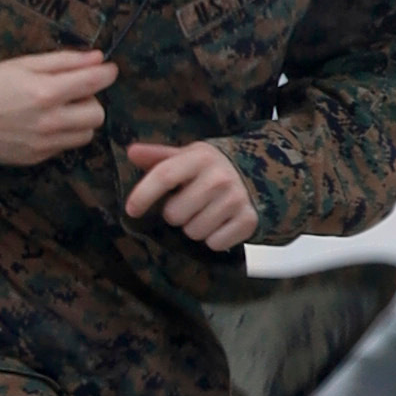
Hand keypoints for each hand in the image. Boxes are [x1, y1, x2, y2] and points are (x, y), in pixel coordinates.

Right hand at [0, 49, 114, 167]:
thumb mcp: (23, 64)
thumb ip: (64, 61)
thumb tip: (98, 58)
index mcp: (46, 92)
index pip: (95, 83)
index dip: (107, 73)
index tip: (108, 69)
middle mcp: (50, 122)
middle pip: (98, 114)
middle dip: (91, 99)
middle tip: (72, 91)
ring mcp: (44, 144)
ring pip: (86, 134)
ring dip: (80, 120)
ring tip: (57, 109)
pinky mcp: (36, 158)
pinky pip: (65, 147)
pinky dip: (62, 134)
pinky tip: (41, 124)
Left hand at [123, 135, 261, 251]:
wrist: (263, 174)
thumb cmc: (215, 168)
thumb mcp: (189, 157)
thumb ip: (159, 157)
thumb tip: (132, 152)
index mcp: (200, 157)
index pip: (164, 175)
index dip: (143, 195)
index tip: (131, 210)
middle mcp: (219, 177)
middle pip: (174, 214)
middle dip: (176, 214)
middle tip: (189, 205)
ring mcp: (236, 199)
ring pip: (193, 232)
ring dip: (195, 227)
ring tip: (206, 213)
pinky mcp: (248, 220)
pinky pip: (214, 243)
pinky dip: (215, 238)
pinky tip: (222, 223)